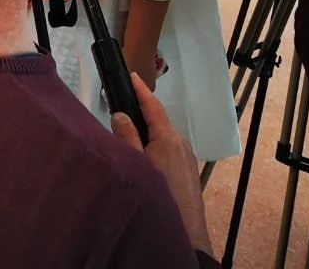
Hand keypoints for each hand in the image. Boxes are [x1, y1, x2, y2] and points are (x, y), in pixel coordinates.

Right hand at [111, 72, 211, 257]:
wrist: (185, 232)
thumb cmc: (159, 194)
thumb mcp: (137, 164)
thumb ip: (128, 137)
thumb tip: (120, 114)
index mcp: (168, 137)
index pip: (153, 106)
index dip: (141, 90)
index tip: (133, 76)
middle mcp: (181, 143)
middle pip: (158, 122)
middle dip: (141, 113)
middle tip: (122, 105)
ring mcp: (187, 158)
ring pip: (163, 138)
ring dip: (147, 133)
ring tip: (129, 133)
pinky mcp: (188, 172)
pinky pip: (169, 151)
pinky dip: (155, 146)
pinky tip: (144, 158)